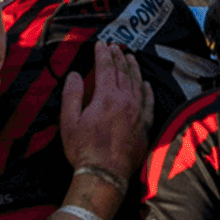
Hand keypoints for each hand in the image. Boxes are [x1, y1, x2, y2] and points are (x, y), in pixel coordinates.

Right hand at [60, 41, 153, 182]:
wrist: (105, 175)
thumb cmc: (84, 150)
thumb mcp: (69, 121)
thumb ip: (72, 95)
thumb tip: (75, 75)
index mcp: (106, 97)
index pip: (106, 68)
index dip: (103, 54)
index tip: (100, 44)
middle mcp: (126, 101)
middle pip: (123, 72)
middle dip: (118, 57)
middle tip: (115, 47)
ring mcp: (138, 113)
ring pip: (138, 83)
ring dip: (134, 68)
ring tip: (130, 57)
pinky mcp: (145, 126)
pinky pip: (149, 102)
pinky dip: (148, 90)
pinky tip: (146, 84)